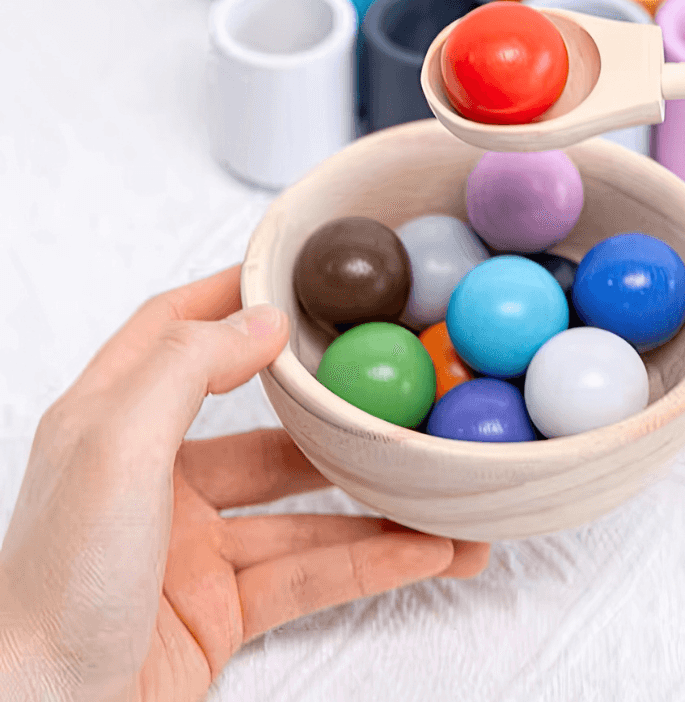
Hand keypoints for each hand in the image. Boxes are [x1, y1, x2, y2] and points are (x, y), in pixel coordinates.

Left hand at [0, 266, 488, 701]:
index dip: (231, 295)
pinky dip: (370, 563)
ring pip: (301, 510)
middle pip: (263, 427)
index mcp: (111, 422)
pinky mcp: (220, 608)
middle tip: (394, 395)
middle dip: (335, 419)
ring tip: (436, 491)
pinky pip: (310, 573)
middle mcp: (153, 477)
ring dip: (373, 505)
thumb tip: (262, 318)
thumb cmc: (49, 595)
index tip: (296, 275)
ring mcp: (190, 546)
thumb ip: (188, 369)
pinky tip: (422, 551)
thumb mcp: (114, 450)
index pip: (175, 330)